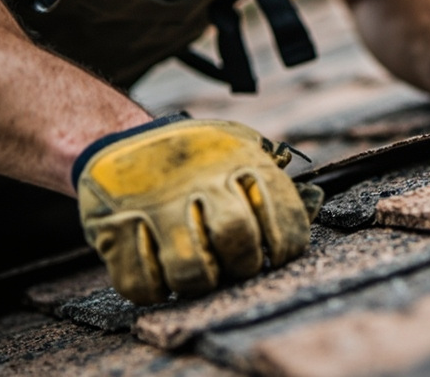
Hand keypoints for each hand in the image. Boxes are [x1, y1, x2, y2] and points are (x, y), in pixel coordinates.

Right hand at [73, 116, 321, 304]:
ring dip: (202, 282)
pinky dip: (155, 290)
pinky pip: (141, 283)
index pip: (280, 212)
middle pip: (237, 236)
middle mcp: (198, 181)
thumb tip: (315, 204)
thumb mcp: (237, 147)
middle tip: (238, 265)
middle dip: (244, 263)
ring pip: (192, 269)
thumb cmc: (196, 156)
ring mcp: (154, 206)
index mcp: (237, 159)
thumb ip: (269, 177)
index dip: (285, 243)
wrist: (121, 138)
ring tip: (202, 273)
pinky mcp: (114, 229)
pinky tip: (163, 275)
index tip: (277, 255)